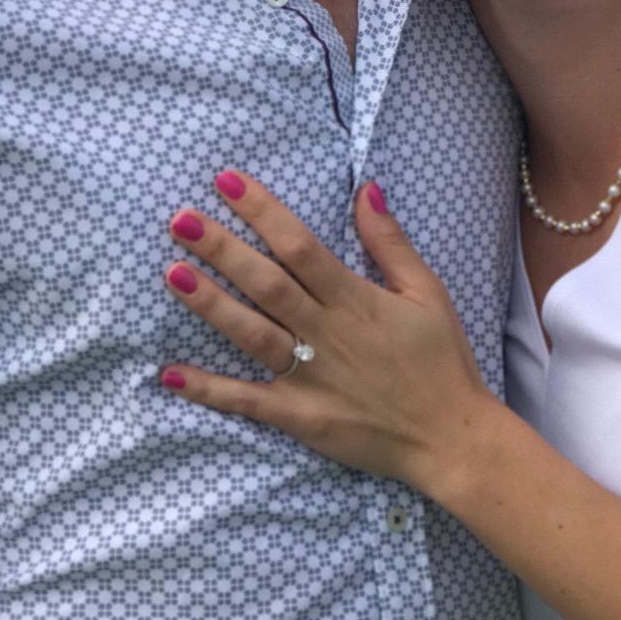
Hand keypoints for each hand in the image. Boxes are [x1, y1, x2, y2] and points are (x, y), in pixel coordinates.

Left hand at [160, 175, 498, 493]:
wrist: (450, 437)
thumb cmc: (441, 360)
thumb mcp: (428, 292)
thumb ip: (390, 243)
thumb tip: (365, 189)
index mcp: (356, 300)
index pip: (300, 246)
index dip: (262, 212)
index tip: (227, 182)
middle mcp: (327, 334)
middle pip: (267, 284)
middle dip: (222, 249)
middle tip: (179, 219)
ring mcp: (310, 378)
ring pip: (251, 334)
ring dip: (210, 305)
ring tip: (172, 274)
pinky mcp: (300, 418)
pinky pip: (247, 402)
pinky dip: (209, 389)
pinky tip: (169, 373)